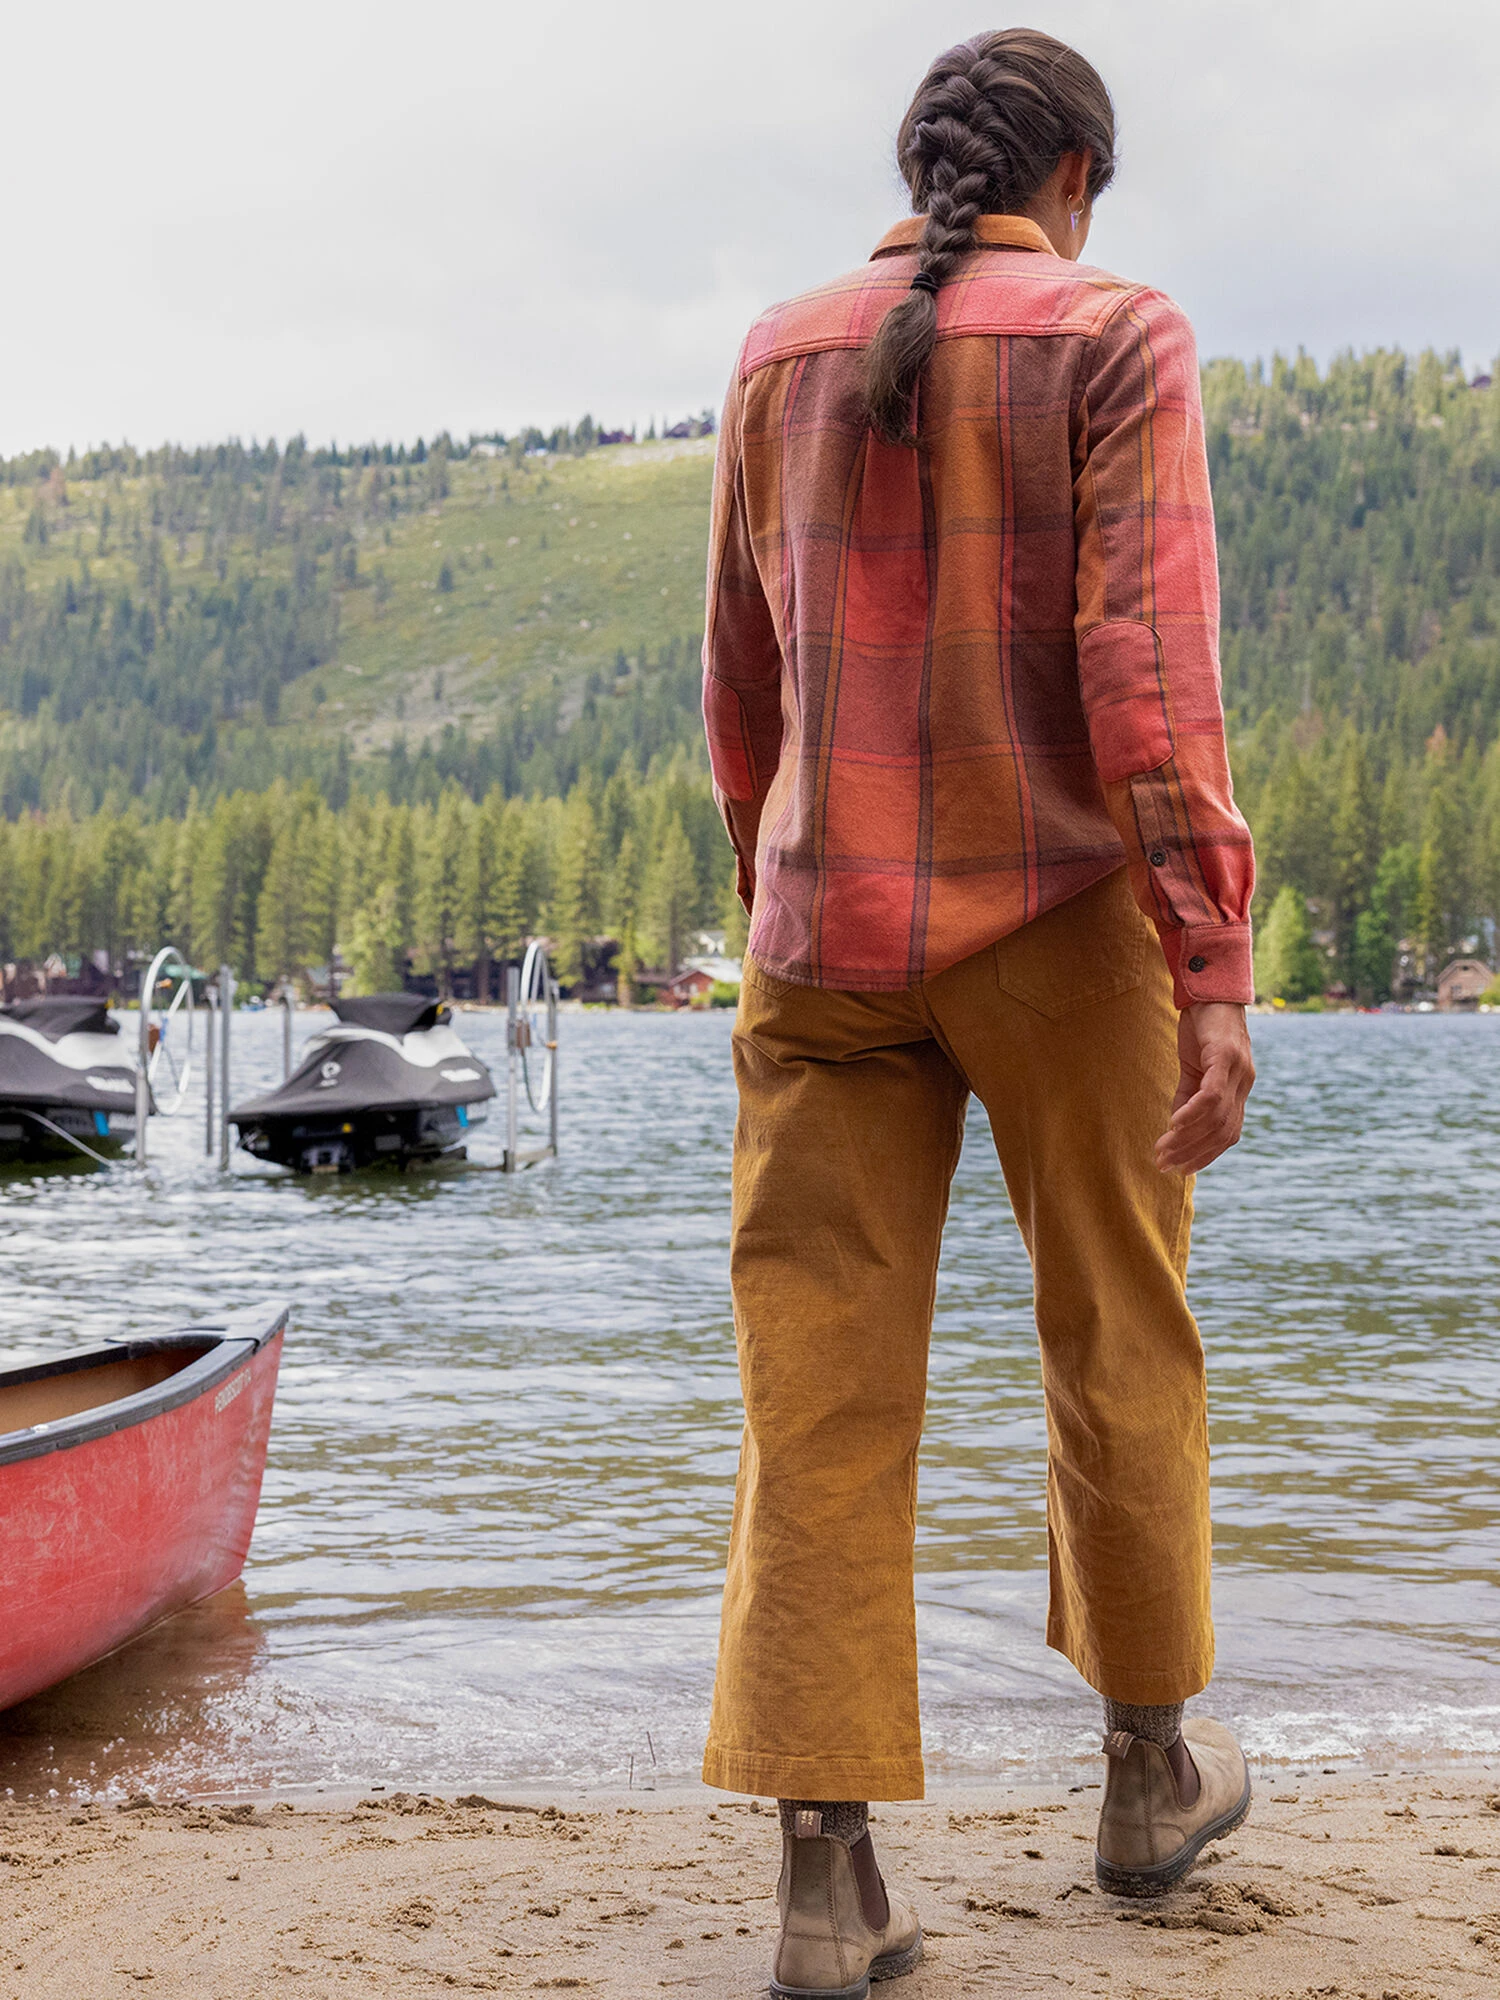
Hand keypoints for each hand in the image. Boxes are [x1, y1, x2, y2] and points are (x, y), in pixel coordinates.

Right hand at [1154, 1003, 1253, 1175]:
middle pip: (1222, 1132)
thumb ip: (1188, 1095)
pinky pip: (1210, 1095)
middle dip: (1193, 1153)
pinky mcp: (1226, 1056)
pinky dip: (1192, 1114)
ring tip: (1163, 1150)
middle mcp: (1244, 1082)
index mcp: (1240, 1088)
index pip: (1227, 1134)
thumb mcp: (1194, 1065)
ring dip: (1187, 1139)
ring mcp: (1238, 1070)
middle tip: (1165, 1165)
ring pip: (1216, 1118)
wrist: (1209, 986)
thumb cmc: (1202, 1026)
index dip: (1204, 1155)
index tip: (1180, 1169)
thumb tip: (1176, 1127)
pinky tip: (1172, 1125)